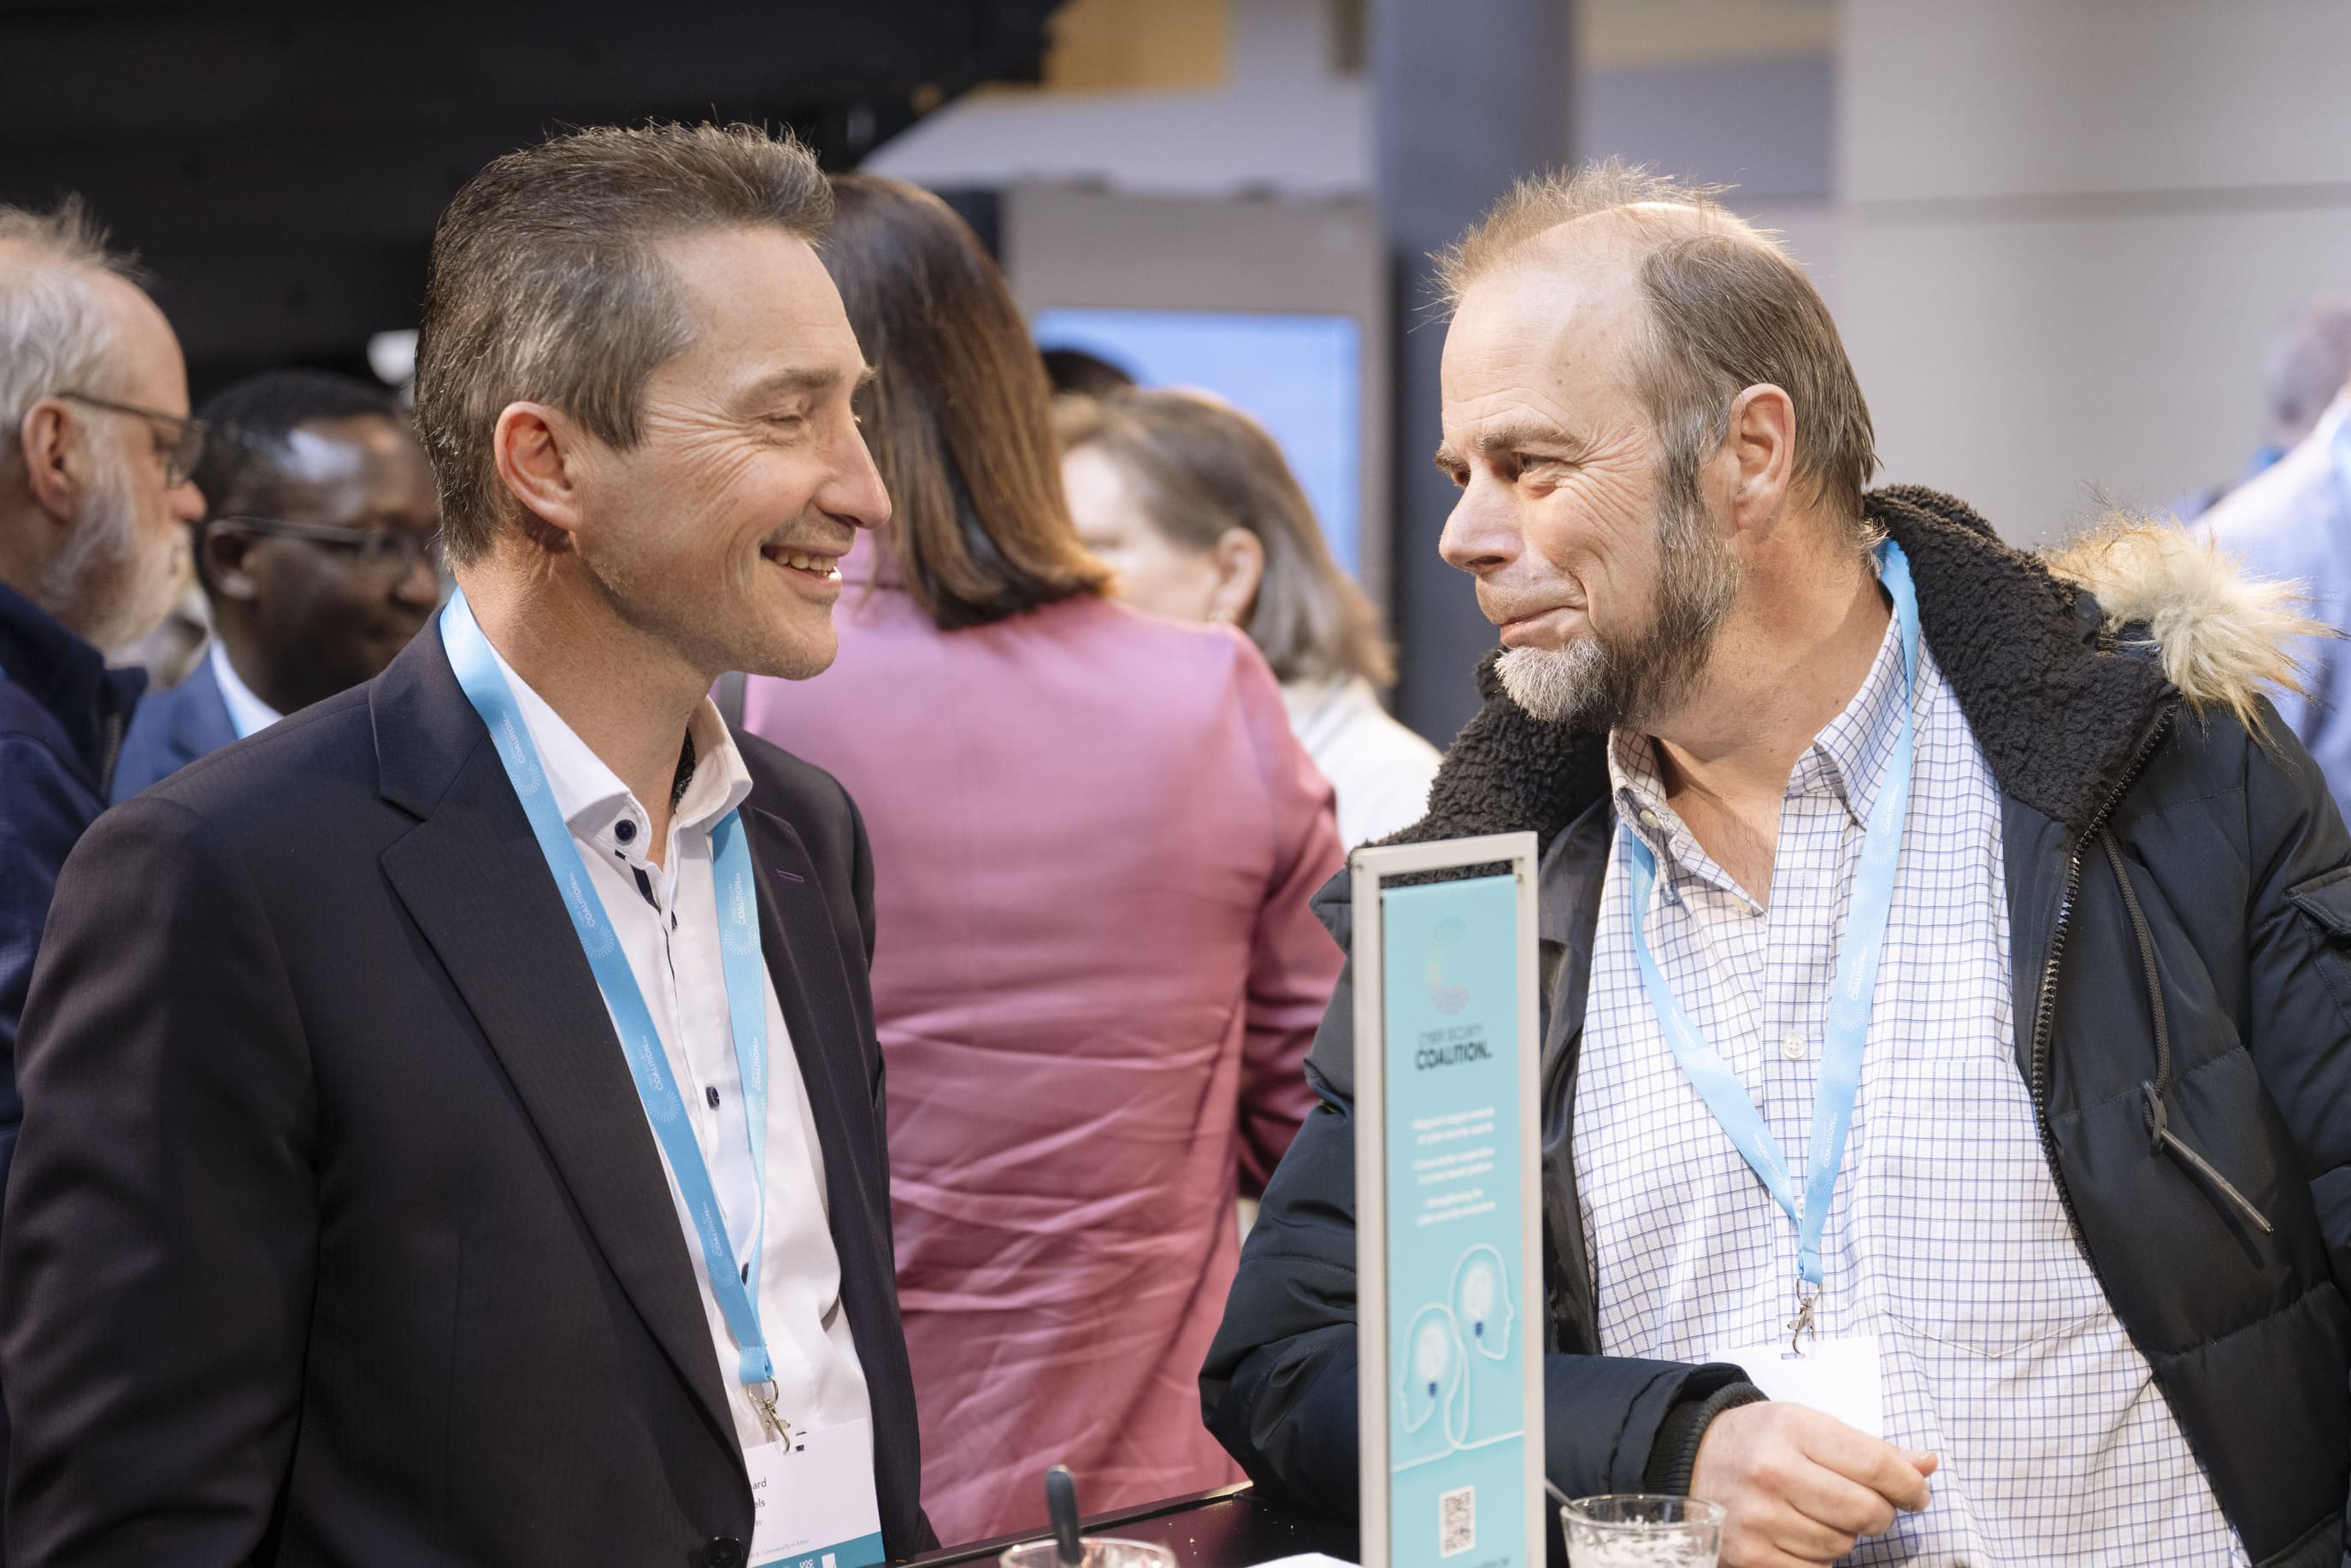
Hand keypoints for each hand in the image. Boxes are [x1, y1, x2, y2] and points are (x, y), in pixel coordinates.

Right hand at [1688, 1401, 1936, 1567]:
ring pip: (1843, 1545)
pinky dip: (1820, 1560)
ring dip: (1844, 1536)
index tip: (1916, 1493)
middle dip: (1880, 1514)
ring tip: (1818, 1515)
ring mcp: (1759, 1517)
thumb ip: (1869, 1449)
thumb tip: (1927, 1464)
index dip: (1910, 1485)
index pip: (1876, 1465)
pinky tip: (1802, 1537)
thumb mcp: (1807, 1427)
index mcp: (1792, 1427)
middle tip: (1869, 1507)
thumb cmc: (1760, 1442)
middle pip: (1866, 1511)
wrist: (1690, 1461)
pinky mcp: (1750, 1556)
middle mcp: (1773, 1471)